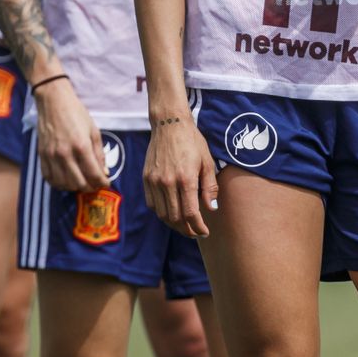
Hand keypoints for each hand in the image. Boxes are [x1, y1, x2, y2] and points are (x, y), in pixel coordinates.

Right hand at [33, 79, 107, 192]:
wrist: (53, 101)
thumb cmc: (76, 113)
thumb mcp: (93, 131)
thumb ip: (99, 154)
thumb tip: (104, 172)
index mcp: (81, 146)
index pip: (94, 175)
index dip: (103, 183)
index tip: (106, 182)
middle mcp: (65, 154)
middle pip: (79, 184)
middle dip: (90, 187)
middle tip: (94, 183)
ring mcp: (51, 156)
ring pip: (64, 184)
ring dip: (74, 187)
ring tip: (81, 181)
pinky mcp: (42, 155)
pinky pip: (49, 178)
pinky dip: (59, 183)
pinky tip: (65, 179)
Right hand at [143, 115, 218, 237]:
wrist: (169, 124)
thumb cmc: (192, 142)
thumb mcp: (207, 162)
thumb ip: (209, 187)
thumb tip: (210, 208)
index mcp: (186, 179)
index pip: (191, 214)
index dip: (198, 227)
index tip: (204, 232)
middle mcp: (168, 182)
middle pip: (175, 218)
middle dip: (187, 229)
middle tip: (195, 232)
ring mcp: (154, 181)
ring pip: (162, 214)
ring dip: (174, 224)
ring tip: (184, 225)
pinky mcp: (146, 178)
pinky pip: (152, 204)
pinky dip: (161, 213)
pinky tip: (171, 212)